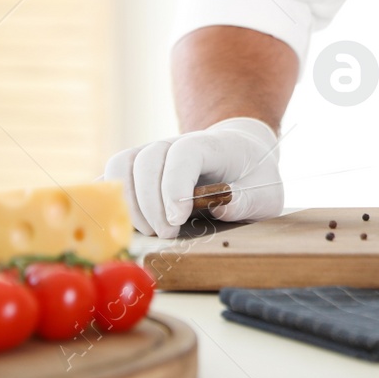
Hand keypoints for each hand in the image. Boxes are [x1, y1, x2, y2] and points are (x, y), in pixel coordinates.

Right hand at [103, 117, 283, 236]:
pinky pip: (113, 174)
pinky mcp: (140, 167)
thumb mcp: (268, 193)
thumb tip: (221, 207)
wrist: (241, 154)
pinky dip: (110, 196)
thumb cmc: (254, 177)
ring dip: (128, 202)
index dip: (175, 185)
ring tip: (148, 231)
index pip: (185, 153)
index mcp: (214, 145)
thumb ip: (249, 200)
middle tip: (166, 234)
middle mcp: (178, 143)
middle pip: (148, 158)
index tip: (178, 218)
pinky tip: (119, 221)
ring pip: (124, 164)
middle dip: (151, 202)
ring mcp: (155, 152)